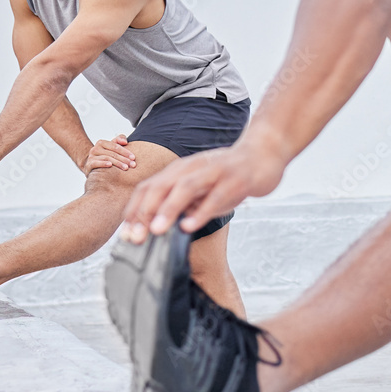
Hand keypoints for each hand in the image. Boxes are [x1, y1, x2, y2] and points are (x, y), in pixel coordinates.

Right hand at [84, 135, 136, 175]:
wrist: (92, 166)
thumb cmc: (105, 156)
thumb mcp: (111, 147)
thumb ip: (119, 140)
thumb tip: (125, 141)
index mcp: (102, 143)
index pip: (115, 146)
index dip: (125, 151)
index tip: (133, 158)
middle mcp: (96, 148)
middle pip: (112, 153)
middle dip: (124, 159)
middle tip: (133, 165)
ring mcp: (91, 156)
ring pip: (107, 158)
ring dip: (118, 163)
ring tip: (126, 168)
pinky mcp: (89, 164)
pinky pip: (96, 163)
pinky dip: (103, 163)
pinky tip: (110, 165)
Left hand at [120, 139, 285, 243]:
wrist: (264, 154)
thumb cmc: (230, 175)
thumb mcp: (201, 188)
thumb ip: (183, 204)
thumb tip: (160, 225)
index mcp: (181, 170)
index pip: (149, 188)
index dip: (135, 210)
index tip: (126, 234)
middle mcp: (193, 168)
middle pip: (161, 186)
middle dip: (145, 212)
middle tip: (134, 237)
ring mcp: (214, 172)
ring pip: (185, 188)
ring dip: (168, 209)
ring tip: (156, 230)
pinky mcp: (235, 179)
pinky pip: (215, 196)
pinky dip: (200, 212)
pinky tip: (190, 226)